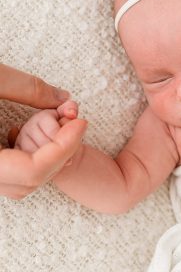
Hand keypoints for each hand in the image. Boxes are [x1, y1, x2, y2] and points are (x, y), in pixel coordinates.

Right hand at [0, 63, 86, 199]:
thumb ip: (29, 88)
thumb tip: (64, 97)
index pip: (34, 171)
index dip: (65, 147)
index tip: (82, 121)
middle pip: (29, 182)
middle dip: (59, 152)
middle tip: (74, 120)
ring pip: (17, 184)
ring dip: (44, 158)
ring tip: (55, 124)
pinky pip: (5, 174)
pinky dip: (25, 157)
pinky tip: (28, 131)